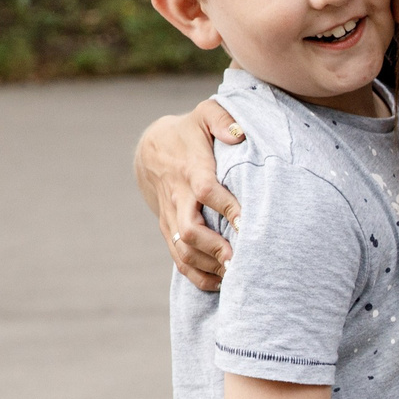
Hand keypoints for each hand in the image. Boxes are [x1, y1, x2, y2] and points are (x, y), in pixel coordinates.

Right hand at [137, 98, 246, 292]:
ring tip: (237, 276)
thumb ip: (222, 119)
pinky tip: (221, 283)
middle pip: (191, 229)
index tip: (247, 222)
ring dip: (209, 266)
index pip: (207, 190)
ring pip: (184, 249)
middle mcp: (179, 197)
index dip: (226, 207)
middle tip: (241, 261)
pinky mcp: (169, 230)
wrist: (151, 150)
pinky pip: (179, 258)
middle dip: (216, 248)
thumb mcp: (204, 114)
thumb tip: (239, 135)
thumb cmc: (189, 132)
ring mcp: (171, 217)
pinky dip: (198, 276)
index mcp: (191, 169)